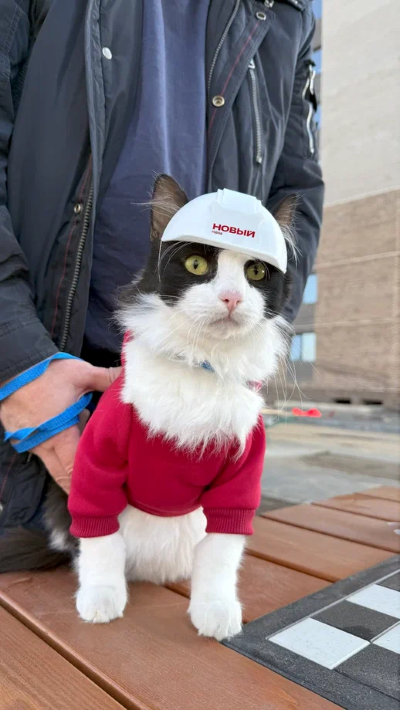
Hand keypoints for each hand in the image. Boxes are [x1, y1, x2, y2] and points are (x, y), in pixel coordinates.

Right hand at [0, 359, 120, 492]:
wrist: (11, 368)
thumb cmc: (46, 372)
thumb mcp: (81, 374)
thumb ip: (108, 380)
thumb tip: (134, 380)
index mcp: (59, 436)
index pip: (75, 470)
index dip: (90, 481)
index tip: (109, 488)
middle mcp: (43, 446)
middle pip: (63, 476)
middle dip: (80, 485)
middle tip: (103, 490)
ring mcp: (30, 444)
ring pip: (53, 464)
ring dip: (68, 466)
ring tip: (91, 468)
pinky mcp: (22, 439)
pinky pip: (43, 452)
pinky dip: (57, 451)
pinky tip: (70, 439)